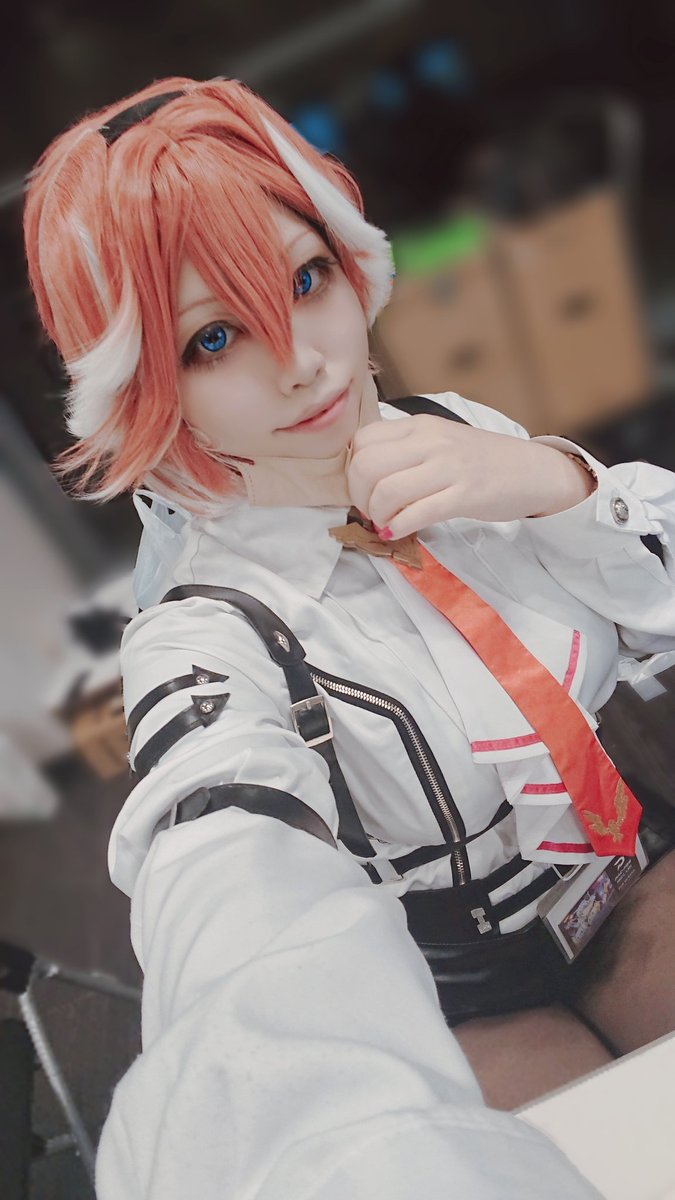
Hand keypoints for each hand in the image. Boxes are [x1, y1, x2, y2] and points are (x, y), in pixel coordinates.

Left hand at [347, 415, 595, 538]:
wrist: (535, 471)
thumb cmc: (483, 461)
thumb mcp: (440, 441)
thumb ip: (405, 450)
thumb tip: (364, 475)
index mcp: (420, 426)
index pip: (362, 441)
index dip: (353, 472)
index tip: (366, 490)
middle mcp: (431, 441)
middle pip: (367, 467)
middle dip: (360, 497)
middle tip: (373, 511)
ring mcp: (449, 467)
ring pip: (387, 491)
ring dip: (378, 515)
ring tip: (386, 523)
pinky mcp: (466, 495)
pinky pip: (417, 513)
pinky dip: (398, 528)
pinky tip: (398, 532)